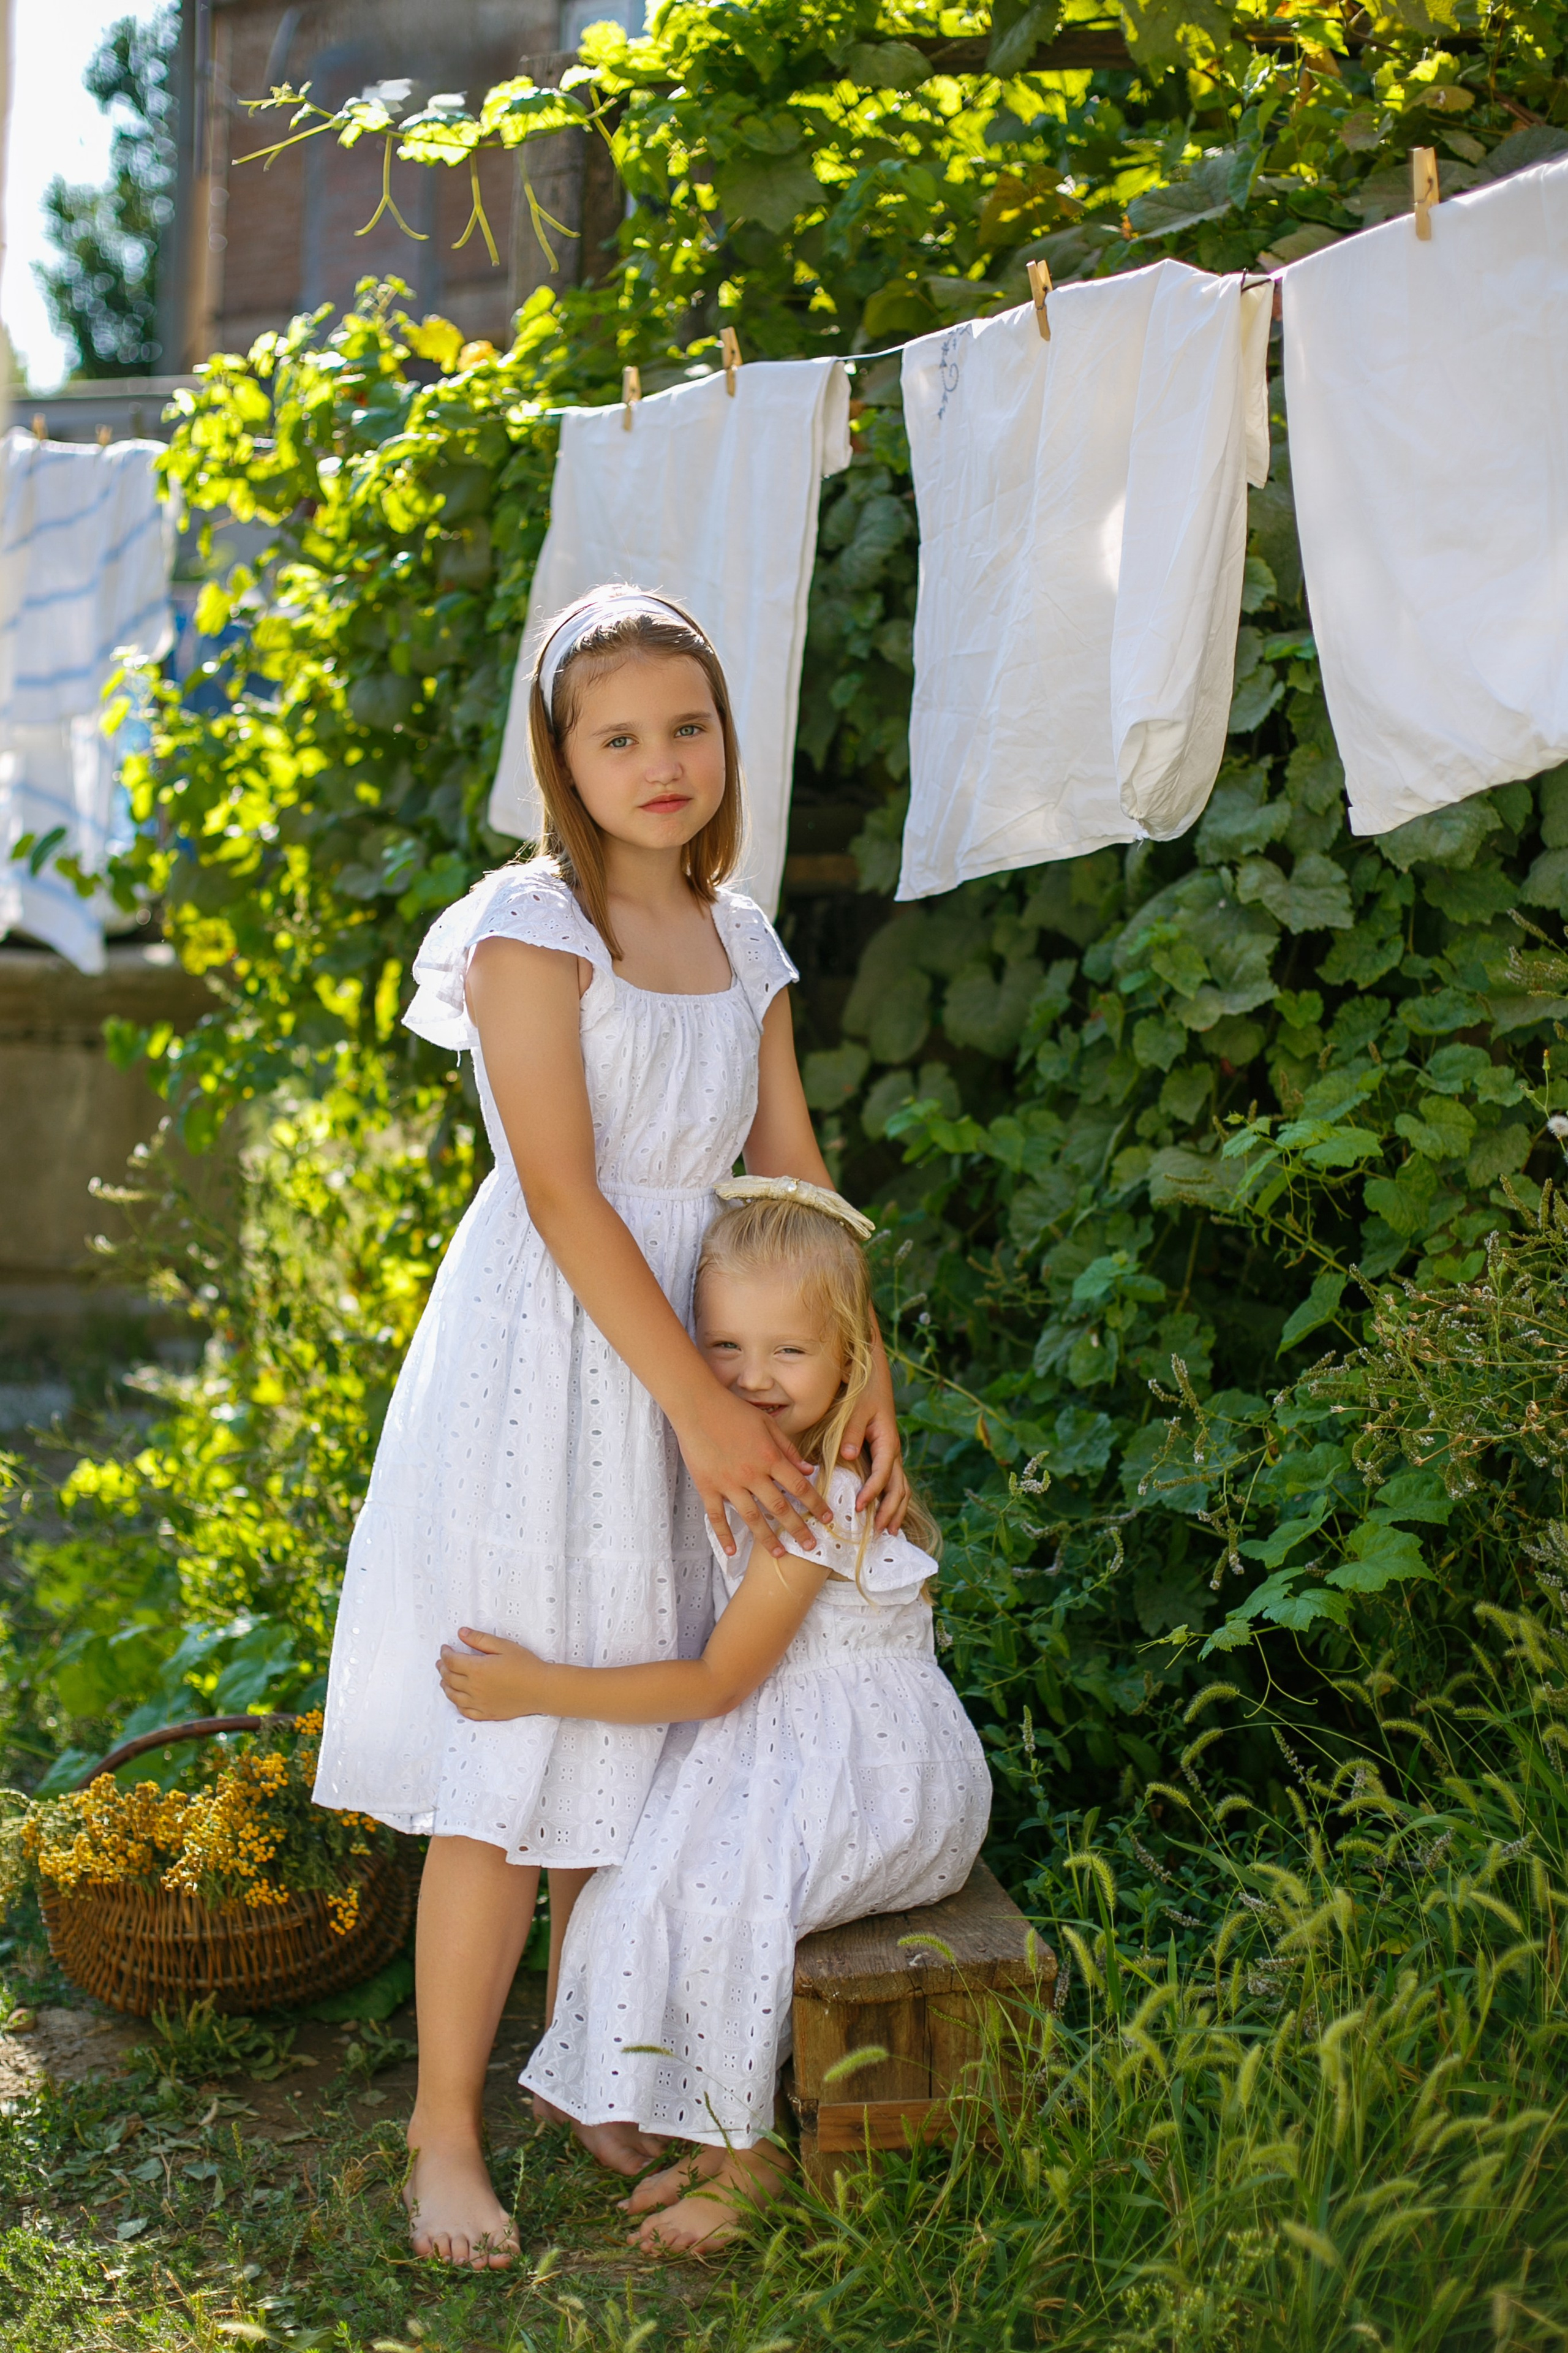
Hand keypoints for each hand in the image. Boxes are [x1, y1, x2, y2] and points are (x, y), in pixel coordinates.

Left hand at [439, 1629, 549, 1721]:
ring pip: (453, 1696)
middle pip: (449, 1678)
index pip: (452, 1661)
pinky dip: (457, 1704)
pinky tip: (457, 1699)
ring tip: (444, 1680)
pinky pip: (465, 1711)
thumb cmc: (525, 1665)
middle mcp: (474, 1688)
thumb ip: (480, 1639)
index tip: (445, 1648)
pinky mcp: (486, 1714)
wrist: (541, 1689)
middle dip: (442, 1668)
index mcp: (477, 1669)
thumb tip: (461, 1633)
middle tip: (441, 1662)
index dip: (445, 1654)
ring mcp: (479, 1703)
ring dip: (445, 1686)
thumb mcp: (504, 1646)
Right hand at [676, 1383, 834, 1559]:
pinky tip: (732, 1550)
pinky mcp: (707, 1487)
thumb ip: (789, 1449)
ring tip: (779, 1554)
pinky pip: (716, 1516)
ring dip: (767, 1538)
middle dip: (798, 1528)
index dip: (816, 1504)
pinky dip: (724, 1535)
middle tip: (810, 1546)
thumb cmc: (733, 1411)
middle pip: (780, 1507)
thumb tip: (809, 1470)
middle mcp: (752, 1474)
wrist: (696, 1405)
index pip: (799, 1487)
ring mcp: (728, 1483)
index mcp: (769, 1457)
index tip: (827, 1518)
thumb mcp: (767, 1424)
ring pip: (752, 1517)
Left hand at [838, 1321, 908, 1533]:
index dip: (872, 1493)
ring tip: (888, 1532)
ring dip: (896, 1510)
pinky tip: (886, 1514)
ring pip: (901, 1488)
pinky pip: (894, 1482)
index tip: (859, 1508)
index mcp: (887, 1442)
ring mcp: (891, 1454)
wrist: (874, 1376)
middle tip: (878, 1532)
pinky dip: (893, 1500)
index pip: (882, 1474)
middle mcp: (893, 1451)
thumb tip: (848, 1455)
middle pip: (898, 1488)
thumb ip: (852, 1432)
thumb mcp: (856, 1409)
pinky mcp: (885, 1454)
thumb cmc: (863, 1392)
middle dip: (890, 1511)